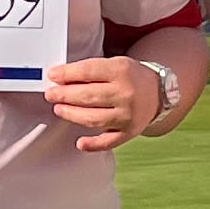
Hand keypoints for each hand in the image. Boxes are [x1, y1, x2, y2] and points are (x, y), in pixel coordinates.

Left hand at [42, 55, 159, 153]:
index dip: (67, 74)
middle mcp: (126, 94)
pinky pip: (108, 142)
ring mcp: (127, 115)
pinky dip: (92, 144)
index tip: (53, 76)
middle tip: (51, 95)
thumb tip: (62, 80)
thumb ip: (91, 71)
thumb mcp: (115, 64)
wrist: (158, 92)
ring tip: (60, 109)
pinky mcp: (129, 132)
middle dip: (64, 95)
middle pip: (88, 96)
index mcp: (122, 71)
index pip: (89, 71)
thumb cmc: (131, 77)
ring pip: (94, 119)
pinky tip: (80, 143)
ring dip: (72, 115)